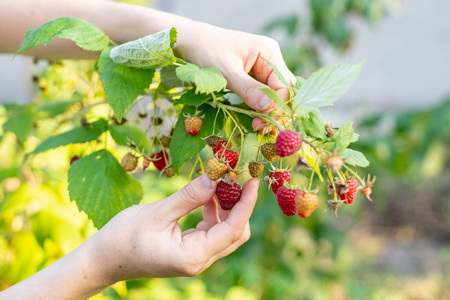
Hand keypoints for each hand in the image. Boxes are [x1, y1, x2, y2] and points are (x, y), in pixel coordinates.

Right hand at [0, 175, 258, 299]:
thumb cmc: (124, 237)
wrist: (104, 259)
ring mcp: (195, 258)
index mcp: (194, 256)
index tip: (254, 180)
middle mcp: (200, 261)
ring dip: (225, 208)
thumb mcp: (157, 212)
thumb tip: (215, 178)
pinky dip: (213, 213)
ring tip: (217, 183)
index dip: (247, 203)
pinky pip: (211, 232)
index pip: (233, 229)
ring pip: (225, 233)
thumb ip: (189, 196)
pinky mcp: (189, 251)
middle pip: (236, 233)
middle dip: (239, 205)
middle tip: (235, 177)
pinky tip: (205, 196)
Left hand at [175, 24, 295, 133]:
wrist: (190, 42)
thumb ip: (248, 89)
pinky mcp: (253, 78)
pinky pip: (263, 95)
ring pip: (275, 95)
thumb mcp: (225, 71)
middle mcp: (270, 60)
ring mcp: (263, 69)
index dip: (277, 105)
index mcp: (268, 52)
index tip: (263, 122)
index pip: (283, 84)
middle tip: (263, 130)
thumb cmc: (205, 51)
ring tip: (259, 128)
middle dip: (277, 111)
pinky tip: (255, 121)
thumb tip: (269, 107)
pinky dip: (261, 109)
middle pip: (284, 90)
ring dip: (269, 113)